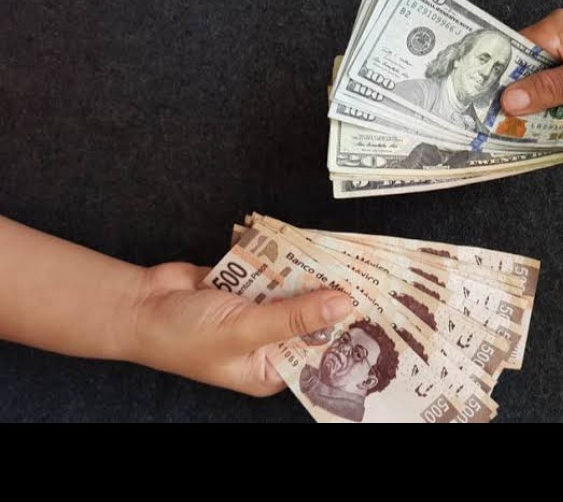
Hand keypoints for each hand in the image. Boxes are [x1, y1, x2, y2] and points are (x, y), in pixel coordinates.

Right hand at [121, 262, 351, 396]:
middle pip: (311, 317)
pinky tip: (304, 244)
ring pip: (295, 290)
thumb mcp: (244, 331)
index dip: (345, 334)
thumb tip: (342, 305)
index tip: (374, 312)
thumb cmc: (184, 334)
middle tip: (364, 275)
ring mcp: (259, 311)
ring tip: (340, 255)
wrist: (139, 304)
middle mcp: (269, 341)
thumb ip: (294, 317)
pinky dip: (283, 258)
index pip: (318, 354)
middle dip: (330, 297)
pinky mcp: (248, 285)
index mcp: (270, 368)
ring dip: (308, 273)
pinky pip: (275, 270)